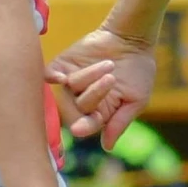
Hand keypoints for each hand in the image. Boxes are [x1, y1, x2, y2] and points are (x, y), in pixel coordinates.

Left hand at [46, 26, 157, 149]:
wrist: (132, 39)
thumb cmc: (138, 71)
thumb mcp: (135, 100)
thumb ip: (119, 122)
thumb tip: (107, 147)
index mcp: (99, 113)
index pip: (86, 125)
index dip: (83, 127)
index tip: (80, 128)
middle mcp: (82, 100)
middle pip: (75, 109)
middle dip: (94, 94)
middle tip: (111, 79)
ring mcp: (71, 82)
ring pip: (69, 89)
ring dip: (90, 76)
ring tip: (109, 64)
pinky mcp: (63, 64)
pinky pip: (49, 74)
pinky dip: (51, 77)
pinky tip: (60, 77)